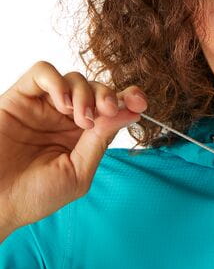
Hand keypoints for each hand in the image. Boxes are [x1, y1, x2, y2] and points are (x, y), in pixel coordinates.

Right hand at [0, 60, 147, 232]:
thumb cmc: (34, 196)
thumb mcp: (78, 172)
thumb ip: (100, 141)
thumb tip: (129, 113)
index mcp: (84, 137)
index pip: (111, 108)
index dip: (129, 99)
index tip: (140, 102)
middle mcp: (65, 119)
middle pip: (96, 89)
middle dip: (108, 95)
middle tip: (106, 111)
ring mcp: (43, 107)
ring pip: (73, 78)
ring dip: (85, 92)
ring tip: (80, 118)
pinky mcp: (19, 99)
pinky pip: (42, 72)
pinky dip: (58, 81)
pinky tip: (62, 104)